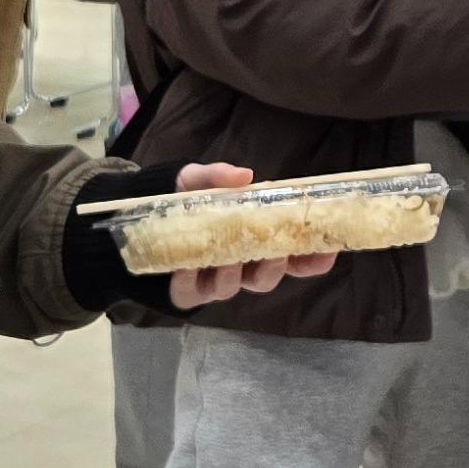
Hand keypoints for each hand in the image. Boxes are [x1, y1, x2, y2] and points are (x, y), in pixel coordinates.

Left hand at [163, 160, 339, 307]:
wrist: (138, 223)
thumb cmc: (180, 201)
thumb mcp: (196, 181)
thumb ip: (217, 176)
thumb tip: (246, 176)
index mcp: (254, 243)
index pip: (294, 258)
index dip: (313, 258)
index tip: (330, 248)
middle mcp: (239, 267)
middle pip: (268, 278)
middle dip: (275, 265)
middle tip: (276, 248)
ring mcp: (212, 282)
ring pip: (233, 287)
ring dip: (233, 272)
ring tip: (227, 256)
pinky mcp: (184, 292)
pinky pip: (192, 292)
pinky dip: (191, 279)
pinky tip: (186, 266)